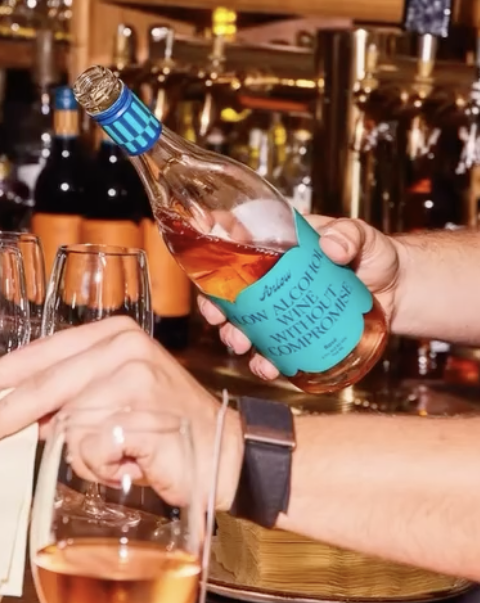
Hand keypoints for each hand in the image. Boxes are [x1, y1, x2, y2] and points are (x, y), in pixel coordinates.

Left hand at [0, 316, 243, 509]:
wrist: (229, 456)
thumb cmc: (167, 432)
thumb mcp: (114, 401)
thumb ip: (71, 399)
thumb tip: (20, 417)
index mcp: (113, 334)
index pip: (42, 352)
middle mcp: (123, 347)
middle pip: (41, 387)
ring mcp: (134, 379)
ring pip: (66, 427)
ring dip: (87, 458)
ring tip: (123, 459)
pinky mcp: (141, 416)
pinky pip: (90, 452)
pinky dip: (105, 470)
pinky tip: (134, 466)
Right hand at [198, 215, 401, 380]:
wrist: (400, 292)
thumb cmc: (377, 255)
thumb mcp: (363, 237)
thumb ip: (349, 235)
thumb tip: (332, 247)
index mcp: (279, 244)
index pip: (236, 241)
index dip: (212, 251)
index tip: (202, 265)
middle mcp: (273, 276)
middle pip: (230, 289)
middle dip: (215, 306)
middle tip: (217, 317)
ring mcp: (284, 308)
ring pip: (246, 323)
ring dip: (234, 336)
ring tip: (240, 345)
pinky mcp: (298, 334)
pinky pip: (274, 349)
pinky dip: (265, 361)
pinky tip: (267, 367)